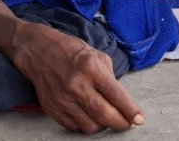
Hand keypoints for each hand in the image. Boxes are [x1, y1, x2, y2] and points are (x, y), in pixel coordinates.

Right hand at [12, 22, 143, 132]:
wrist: (39, 52)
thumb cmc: (72, 51)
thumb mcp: (97, 55)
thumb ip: (110, 78)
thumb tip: (122, 101)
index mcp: (91, 68)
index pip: (116, 95)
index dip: (130, 110)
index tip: (139, 119)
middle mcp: (76, 85)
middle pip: (104, 115)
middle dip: (121, 124)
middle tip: (128, 124)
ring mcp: (63, 99)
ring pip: (90, 126)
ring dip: (103, 126)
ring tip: (107, 117)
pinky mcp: (53, 109)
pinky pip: (75, 127)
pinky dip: (85, 124)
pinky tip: (89, 115)